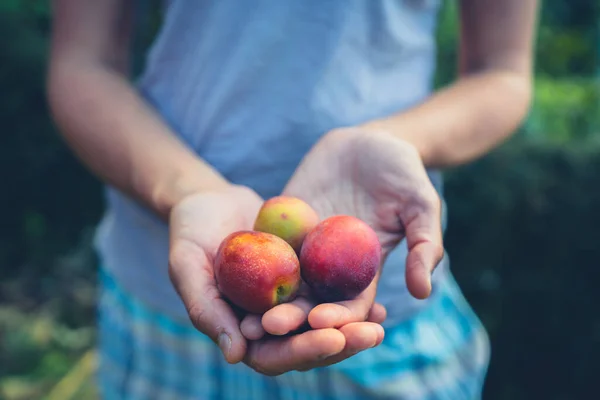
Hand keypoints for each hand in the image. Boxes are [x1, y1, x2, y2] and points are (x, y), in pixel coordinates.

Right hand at [168, 184, 385, 374]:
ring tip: (381, 322)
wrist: (209, 200)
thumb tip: (236, 355)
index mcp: (238, 331)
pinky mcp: (303, 279)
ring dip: (353, 327)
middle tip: (373, 335)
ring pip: (323, 324)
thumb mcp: (186, 266)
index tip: (333, 338)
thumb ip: (205, 308)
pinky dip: (353, 299)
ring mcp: (287, 302)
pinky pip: (331, 295)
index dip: (303, 350)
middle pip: (306, 345)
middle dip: (340, 343)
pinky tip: (380, 297)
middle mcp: (266, 324)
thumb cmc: (189, 233)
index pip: (272, 355)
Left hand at [242, 127, 443, 359]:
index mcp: (363, 270)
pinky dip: (252, 261)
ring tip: (243, 315)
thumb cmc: (402, 173)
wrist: (369, 140)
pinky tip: (231, 270)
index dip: (336, 318)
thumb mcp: (421, 205)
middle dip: (291, 318)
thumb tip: (422, 292)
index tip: (319, 322)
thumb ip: (424, 244)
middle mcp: (330, 266)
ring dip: (264, 301)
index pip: (350, 306)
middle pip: (310, 302)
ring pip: (282, 282)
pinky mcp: (283, 224)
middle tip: (267, 327)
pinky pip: (266, 245)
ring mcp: (305, 246)